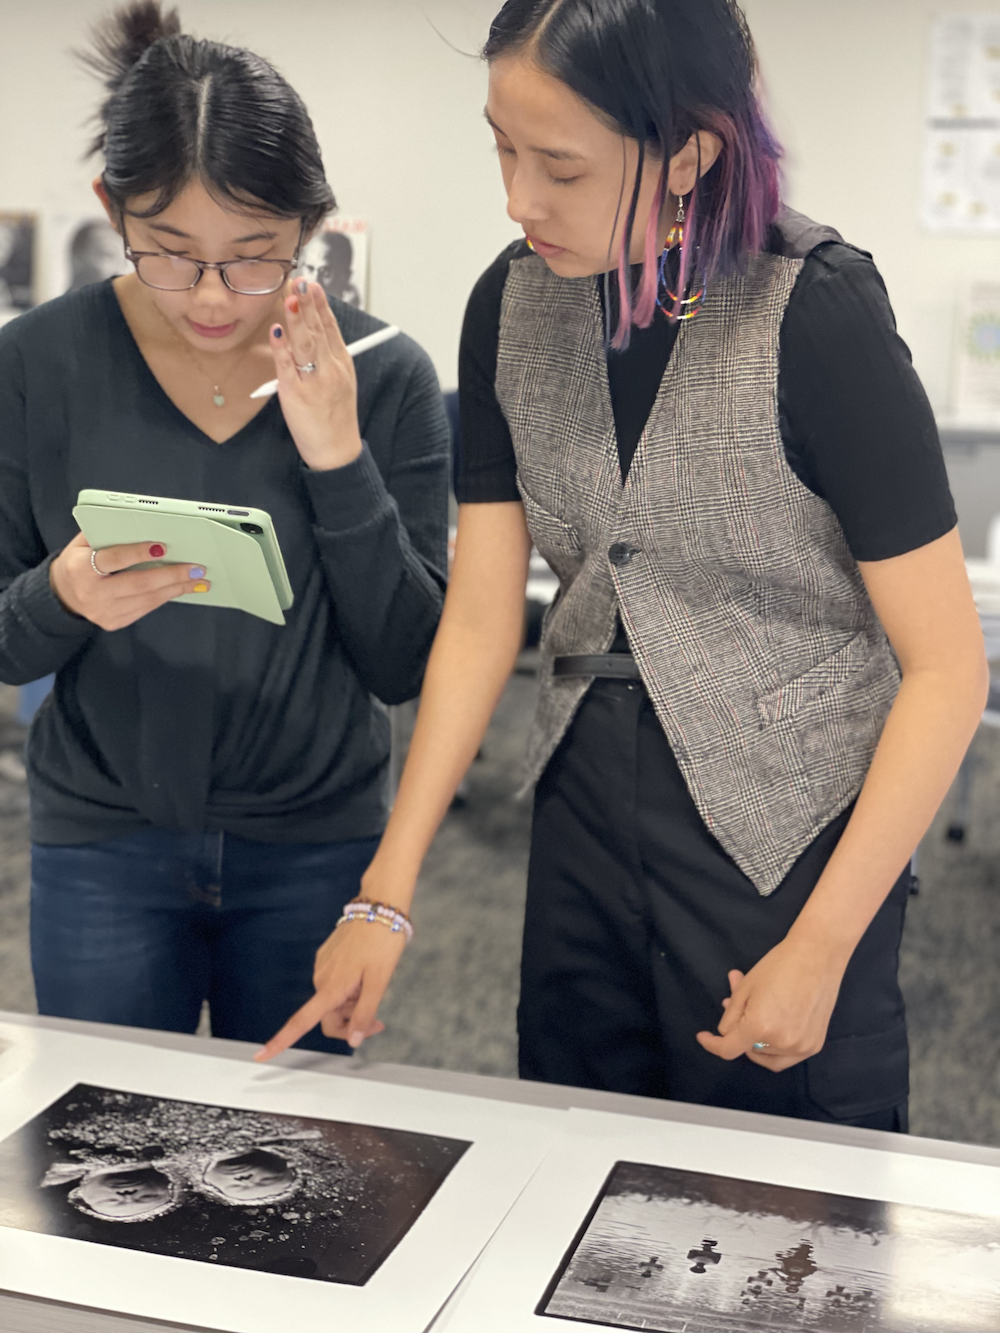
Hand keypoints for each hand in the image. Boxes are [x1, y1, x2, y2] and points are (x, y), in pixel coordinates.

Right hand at [50, 533, 210, 630]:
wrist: (62, 594)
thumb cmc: (79, 561)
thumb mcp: (83, 542)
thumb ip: (107, 533)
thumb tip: (143, 524)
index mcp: (81, 568)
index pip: (113, 559)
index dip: (138, 553)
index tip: (162, 547)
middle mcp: (91, 593)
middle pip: (138, 584)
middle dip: (171, 575)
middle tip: (196, 568)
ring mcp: (103, 612)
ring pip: (147, 600)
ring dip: (176, 588)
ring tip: (198, 579)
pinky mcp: (114, 622)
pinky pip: (145, 609)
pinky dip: (166, 597)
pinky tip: (181, 588)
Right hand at [255, 918, 404, 1061]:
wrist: (379, 907)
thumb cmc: (382, 942)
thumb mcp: (379, 982)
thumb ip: (365, 1013)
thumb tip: (354, 1040)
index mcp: (331, 988)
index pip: (301, 1022)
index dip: (281, 1041)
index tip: (261, 1056)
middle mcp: (321, 978)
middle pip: (328, 1018)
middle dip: (350, 1024)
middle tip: (378, 1022)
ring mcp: (323, 966)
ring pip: (333, 1001)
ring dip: (351, 1005)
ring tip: (372, 987)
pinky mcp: (327, 956)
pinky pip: (334, 984)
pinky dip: (349, 989)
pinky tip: (364, 975)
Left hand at [269, 279, 362, 470]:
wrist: (336, 449)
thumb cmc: (335, 415)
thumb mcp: (340, 382)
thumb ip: (327, 358)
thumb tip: (311, 332)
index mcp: (342, 364)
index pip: (331, 328)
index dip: (322, 305)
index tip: (313, 285)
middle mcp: (331, 370)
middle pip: (319, 331)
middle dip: (309, 305)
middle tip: (300, 282)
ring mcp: (313, 382)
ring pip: (305, 344)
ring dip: (297, 320)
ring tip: (290, 298)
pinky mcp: (296, 395)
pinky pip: (287, 367)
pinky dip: (281, 348)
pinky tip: (277, 331)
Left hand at [695, 938, 847, 1072]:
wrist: (817, 956)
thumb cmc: (779, 966)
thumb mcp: (745, 989)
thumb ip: (731, 1016)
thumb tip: (727, 1032)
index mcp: (759, 1027)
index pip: (728, 1049)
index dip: (712, 1044)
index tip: (704, 1037)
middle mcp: (781, 1043)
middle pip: (748, 1049)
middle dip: (739, 1031)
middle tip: (737, 1007)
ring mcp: (801, 1047)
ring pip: (767, 1054)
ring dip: (757, 1038)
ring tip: (758, 1010)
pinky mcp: (815, 1045)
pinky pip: (787, 1056)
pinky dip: (775, 1045)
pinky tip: (774, 1022)